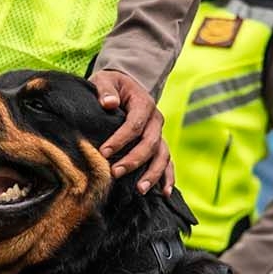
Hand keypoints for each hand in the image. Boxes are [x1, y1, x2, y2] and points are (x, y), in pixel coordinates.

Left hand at [92, 68, 171, 193]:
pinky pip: (167, 162)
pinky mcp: (159, 145)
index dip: (121, 139)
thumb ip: (105, 89)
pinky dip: (168, 178)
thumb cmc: (112, 86)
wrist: (125, 88)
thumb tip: (109, 103)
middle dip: (133, 160)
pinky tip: (165, 193)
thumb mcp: (105, 80)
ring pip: (162, 156)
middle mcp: (156, 121)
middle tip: (115, 173)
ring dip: (153, 174)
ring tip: (140, 189)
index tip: (104, 152)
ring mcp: (159, 134)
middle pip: (150, 143)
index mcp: (144, 104)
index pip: (135, 124)